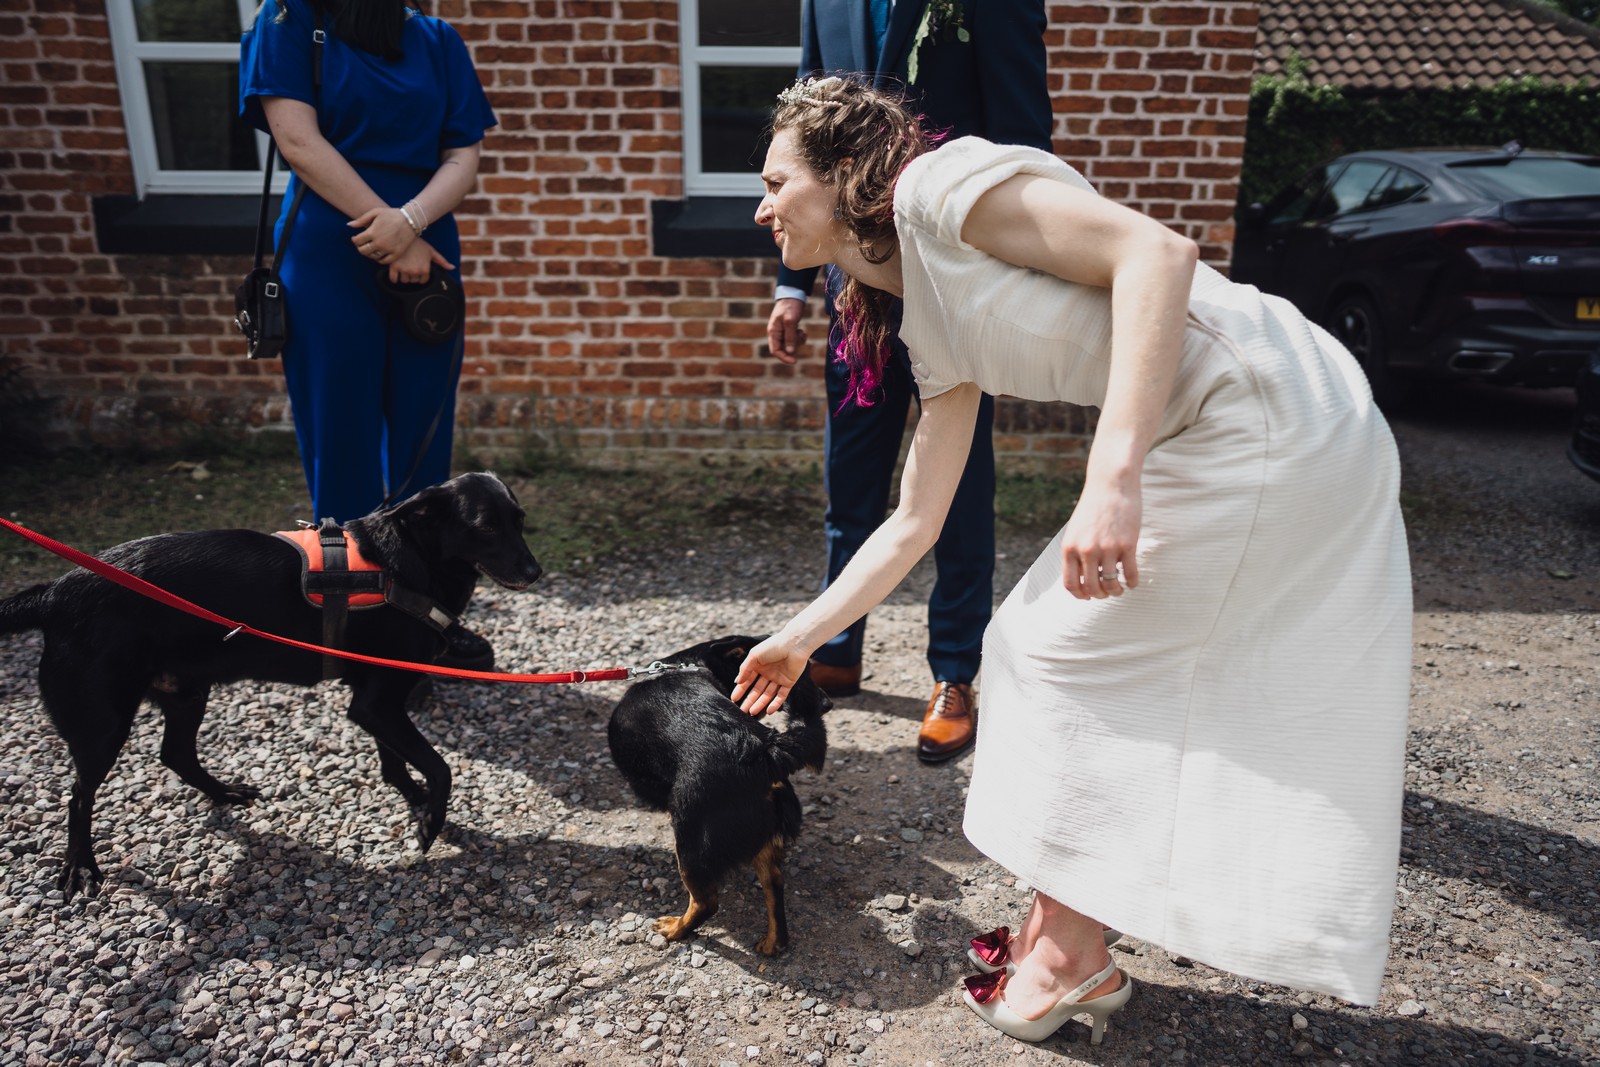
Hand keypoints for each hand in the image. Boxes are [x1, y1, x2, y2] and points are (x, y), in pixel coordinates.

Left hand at [349, 206, 417, 265]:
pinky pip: (384, 261)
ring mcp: (388, 249)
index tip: (356, 238)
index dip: (354, 240)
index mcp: (372, 232)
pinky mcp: (396, 254)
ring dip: (369, 253)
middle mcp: (379, 243)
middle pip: (363, 251)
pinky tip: (379, 254)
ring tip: (371, 248)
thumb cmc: (392, 214)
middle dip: (360, 247)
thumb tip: (349, 225)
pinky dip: (379, 259)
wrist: (411, 220)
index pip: (357, 241)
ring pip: (372, 257)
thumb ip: (361, 219)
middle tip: (362, 244)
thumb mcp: (376, 212)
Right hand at [386, 238, 453, 284]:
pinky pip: (393, 279)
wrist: (405, 234)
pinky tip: (395, 275)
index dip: (421, 276)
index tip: (418, 270)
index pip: (423, 281)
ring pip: (404, 281)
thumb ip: (442, 261)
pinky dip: (394, 279)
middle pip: (413, 281)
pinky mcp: (394, 266)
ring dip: (404, 277)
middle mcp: (415, 271)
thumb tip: (453, 267)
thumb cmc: (419, 243)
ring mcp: (404, 269)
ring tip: (404, 267)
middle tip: (411, 266)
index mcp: (425, 269)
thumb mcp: (431, 251)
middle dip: (413, 276)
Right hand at [730, 634, 809, 716]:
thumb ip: (745, 669)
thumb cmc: (773, 646)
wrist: (794, 644)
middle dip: (749, 700)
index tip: (734, 699)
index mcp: (759, 665)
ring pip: (767, 694)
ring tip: (752, 712)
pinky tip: (768, 711)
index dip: (741, 690)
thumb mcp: (754, 656)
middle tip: (742, 711)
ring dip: (760, 703)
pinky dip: (775, 704)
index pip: (748, 680)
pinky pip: (781, 695)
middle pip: (757, 690)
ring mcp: (778, 678)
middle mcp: (768, 673)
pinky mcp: (789, 682)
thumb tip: (737, 682)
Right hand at [766, 298, 805, 362]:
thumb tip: (791, 352)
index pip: (775, 351)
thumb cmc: (790, 306)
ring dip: (797, 342)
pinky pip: (794, 339)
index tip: (794, 361)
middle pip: (784, 349)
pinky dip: (799, 338)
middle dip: (793, 347)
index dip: (784, 357)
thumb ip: (790, 337)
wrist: (794, 294)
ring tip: (801, 332)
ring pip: (790, 345)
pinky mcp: (789, 329)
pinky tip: (802, 331)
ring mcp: (783, 332)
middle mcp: (776, 333)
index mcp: (773, 332)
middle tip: (799, 337)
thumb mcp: (790, 321)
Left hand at [1060, 476, 1141, 599]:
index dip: (1080, 595)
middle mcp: (1086, 551)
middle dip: (1100, 596)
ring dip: (1116, 591)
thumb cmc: (1094, 507)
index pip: (1070, 584)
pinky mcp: (1127, 544)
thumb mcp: (1076, 530)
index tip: (1088, 596)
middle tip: (1107, 592)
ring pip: (1111, 585)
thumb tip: (1082, 577)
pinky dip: (1132, 583)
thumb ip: (1076, 551)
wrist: (1111, 484)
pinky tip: (1133, 582)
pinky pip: (1130, 574)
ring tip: (1120, 588)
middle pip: (1091, 588)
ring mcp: (1107, 549)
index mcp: (1070, 548)